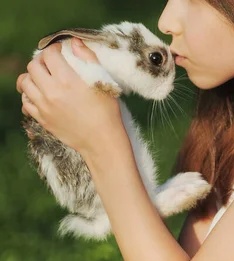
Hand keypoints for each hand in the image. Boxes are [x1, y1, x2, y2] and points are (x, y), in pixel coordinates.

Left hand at [16, 38, 123, 154]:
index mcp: (67, 80)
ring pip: (24, 83)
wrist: (102, 142)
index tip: (60, 52)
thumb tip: (74, 42)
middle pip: (33, 66)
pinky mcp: (43, 120)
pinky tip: (39, 95)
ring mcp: (45, 107)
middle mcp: (52, 92)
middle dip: (41, 61)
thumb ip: (88, 58)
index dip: (54, 49)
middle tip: (51, 65)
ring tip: (42, 79)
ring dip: (32, 77)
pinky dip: (29, 96)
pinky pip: (26, 103)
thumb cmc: (107, 112)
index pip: (49, 54)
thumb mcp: (103, 82)